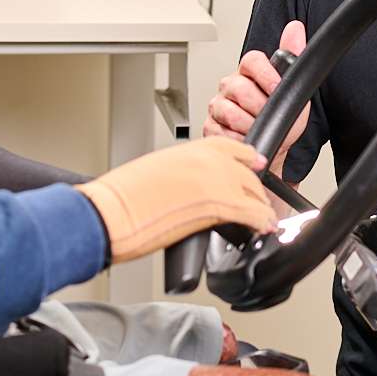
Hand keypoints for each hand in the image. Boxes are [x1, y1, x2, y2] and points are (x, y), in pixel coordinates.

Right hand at [74, 137, 276, 263]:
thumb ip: (183, 173)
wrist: (114, 211)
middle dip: (253, 189)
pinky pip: (255, 213)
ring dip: (259, 206)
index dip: (247, 158)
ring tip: (261, 219)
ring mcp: (219, 181)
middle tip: (256, 201)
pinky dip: (262, 221)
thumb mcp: (156, 170)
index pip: (233, 148)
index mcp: (192, 149)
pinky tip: (262, 227)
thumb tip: (190, 188)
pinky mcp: (222, 206)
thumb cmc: (122, 195)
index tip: (255, 163)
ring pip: (254, 193)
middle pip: (246, 174)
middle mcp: (210, 160)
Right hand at [204, 21, 309, 170]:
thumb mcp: (292, 87)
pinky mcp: (210, 127)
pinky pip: (222, 132)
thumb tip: (295, 28)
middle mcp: (230, 85)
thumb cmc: (280, 116)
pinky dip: (240, 138)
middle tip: (270, 115)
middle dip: (260, 107)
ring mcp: (218, 106)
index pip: (251, 60)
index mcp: (249, 72)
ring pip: (230, 112)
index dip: (265, 74)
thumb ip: (293, 56)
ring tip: (259, 127)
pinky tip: (247, 137)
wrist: (275, 146)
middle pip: (239, 88)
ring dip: (251, 125)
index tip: (277, 87)